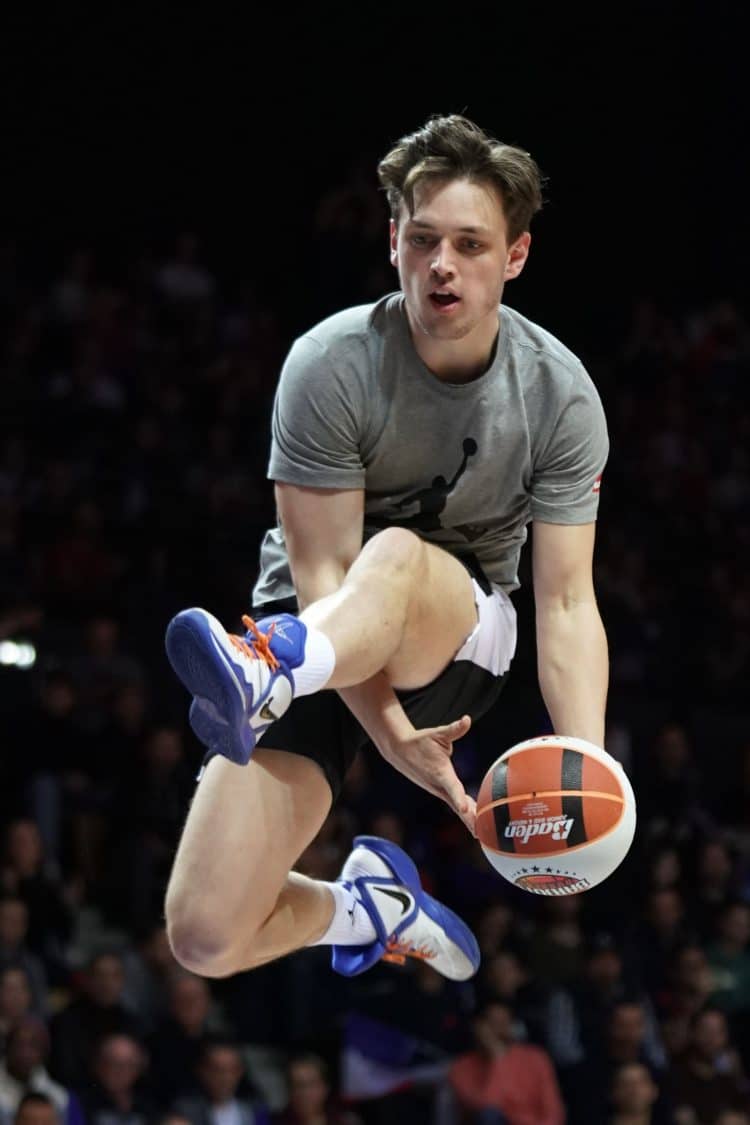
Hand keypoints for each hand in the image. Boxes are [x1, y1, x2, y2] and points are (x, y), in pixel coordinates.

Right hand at [379, 714, 475, 833]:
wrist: (399, 750)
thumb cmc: (420, 741)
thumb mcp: (438, 733)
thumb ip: (454, 729)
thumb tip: (467, 719)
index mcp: (440, 772)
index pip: (452, 787)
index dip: (459, 799)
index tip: (466, 810)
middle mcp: (439, 785)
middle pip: (457, 805)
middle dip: (468, 819)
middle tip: (480, 833)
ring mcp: (438, 790)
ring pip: (456, 807)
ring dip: (468, 820)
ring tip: (481, 833)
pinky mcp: (439, 790)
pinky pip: (454, 803)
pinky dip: (464, 812)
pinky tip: (475, 821)